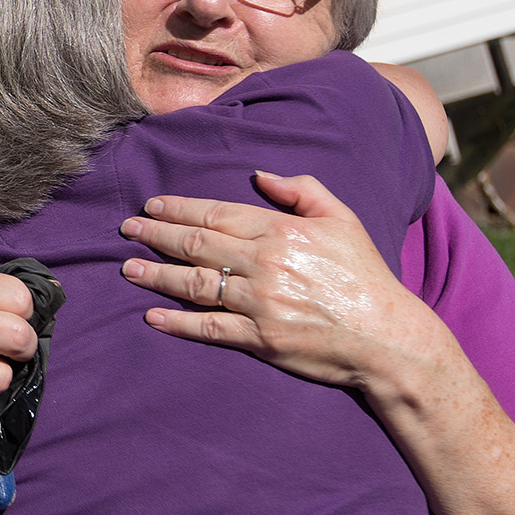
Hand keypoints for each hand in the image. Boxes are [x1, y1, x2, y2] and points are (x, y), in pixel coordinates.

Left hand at [121, 174, 514, 514]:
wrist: (388, 336)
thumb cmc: (365, 275)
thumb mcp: (342, 219)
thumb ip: (301, 190)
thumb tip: (260, 175)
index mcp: (281, 231)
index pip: (217, 214)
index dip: (179, 209)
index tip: (151, 206)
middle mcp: (265, 264)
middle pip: (197, 245)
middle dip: (156, 234)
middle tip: (126, 229)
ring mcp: (260, 303)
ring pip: (195, 284)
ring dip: (156, 274)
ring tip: (128, 267)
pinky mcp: (261, 339)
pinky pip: (210, 328)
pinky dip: (178, 322)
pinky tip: (152, 315)